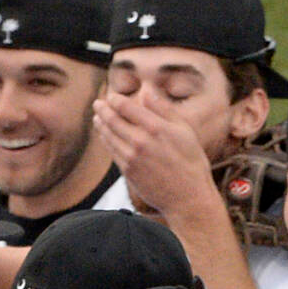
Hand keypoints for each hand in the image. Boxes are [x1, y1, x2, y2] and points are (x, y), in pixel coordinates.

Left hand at [92, 91, 218, 219]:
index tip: (111, 96)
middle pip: (113, 120)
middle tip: (97, 104)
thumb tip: (147, 92)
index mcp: (155, 127)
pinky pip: (112, 151)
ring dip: (100, 125)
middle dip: (103, 110)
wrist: (187, 196)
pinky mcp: (127, 171)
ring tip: (97, 117)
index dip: (115, 100)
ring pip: (109, 136)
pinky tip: (104, 135)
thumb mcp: (184, 130)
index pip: (126, 107)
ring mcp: (131, 157)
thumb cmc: (190, 161)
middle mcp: (140, 141)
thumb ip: (164, 109)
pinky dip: (106, 140)